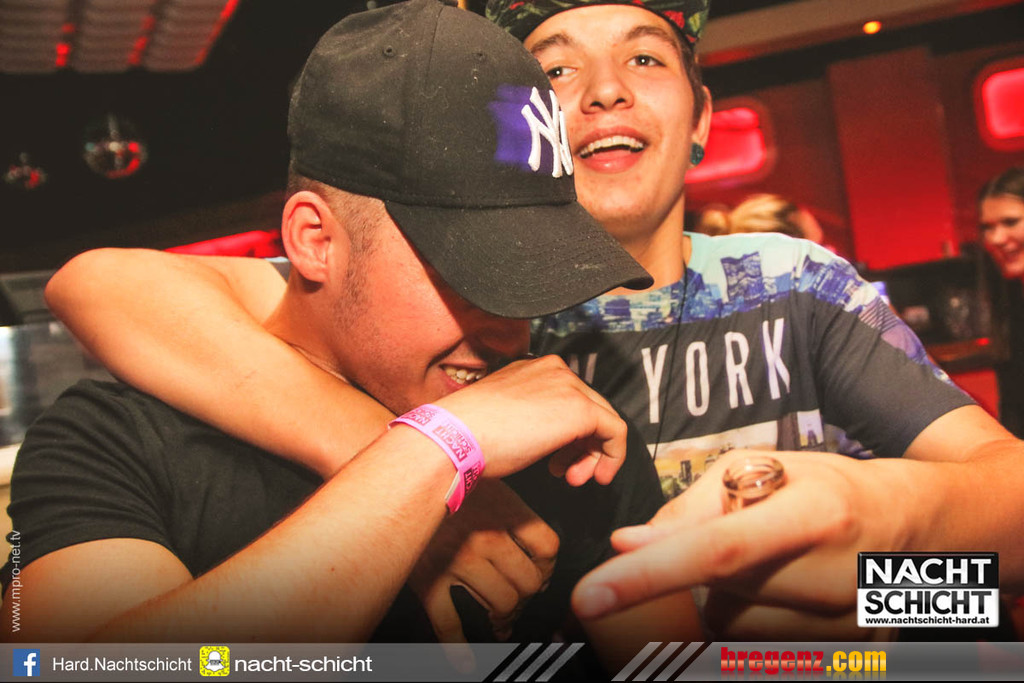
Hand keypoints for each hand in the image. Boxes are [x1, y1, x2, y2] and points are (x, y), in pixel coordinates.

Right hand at [410, 480, 557, 641]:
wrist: (396, 475)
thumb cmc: (444, 474)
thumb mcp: (489, 481)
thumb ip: (514, 511)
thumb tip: (537, 548)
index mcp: (505, 510)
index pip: (547, 547)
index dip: (548, 566)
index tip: (541, 574)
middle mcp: (486, 537)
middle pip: (528, 581)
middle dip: (527, 596)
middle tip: (519, 600)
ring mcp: (457, 562)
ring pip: (501, 604)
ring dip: (505, 618)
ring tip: (501, 621)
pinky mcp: (429, 580)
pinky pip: (449, 622)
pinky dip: (459, 648)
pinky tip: (466, 662)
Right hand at [434, 355, 626, 485]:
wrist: (458, 438)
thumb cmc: (470, 433)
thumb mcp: (505, 416)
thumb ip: (531, 416)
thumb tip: (545, 435)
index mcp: (534, 369)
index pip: (569, 398)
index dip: (570, 435)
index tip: (559, 462)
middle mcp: (554, 370)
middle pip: (589, 408)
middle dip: (583, 447)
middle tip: (570, 474)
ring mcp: (569, 387)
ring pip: (603, 420)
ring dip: (593, 455)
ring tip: (575, 478)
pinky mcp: (581, 409)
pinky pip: (615, 432)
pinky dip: (612, 456)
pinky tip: (599, 476)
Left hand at [571, 449, 926, 638]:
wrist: (910, 524)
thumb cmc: (825, 484)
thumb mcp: (760, 469)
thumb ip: (690, 508)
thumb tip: (626, 543)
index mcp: (813, 516)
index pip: (716, 551)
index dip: (648, 573)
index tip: (589, 595)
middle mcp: (828, 578)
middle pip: (716, 593)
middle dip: (700, 569)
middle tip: (736, 535)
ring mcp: (838, 626)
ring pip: (730, 622)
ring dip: (725, 594)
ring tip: (768, 559)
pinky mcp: (839, 652)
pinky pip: (757, 641)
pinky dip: (750, 613)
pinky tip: (781, 585)